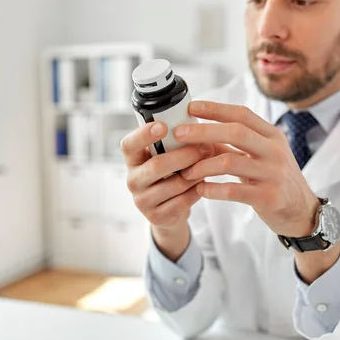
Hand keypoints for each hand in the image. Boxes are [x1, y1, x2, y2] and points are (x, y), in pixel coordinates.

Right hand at [121, 121, 213, 260]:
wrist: (168, 211)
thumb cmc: (170, 174)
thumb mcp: (165, 156)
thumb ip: (172, 142)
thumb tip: (195, 122)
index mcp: (133, 159)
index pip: (129, 145)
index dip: (143, 135)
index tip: (162, 126)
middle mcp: (133, 180)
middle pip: (157, 166)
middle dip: (184, 156)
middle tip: (206, 147)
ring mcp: (142, 200)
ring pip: (174, 185)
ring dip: (195, 174)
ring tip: (210, 165)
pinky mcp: (156, 217)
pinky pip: (182, 202)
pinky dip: (196, 191)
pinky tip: (203, 184)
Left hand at [174, 101, 319, 237]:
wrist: (301, 211)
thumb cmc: (273, 180)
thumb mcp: (258, 157)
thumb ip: (232, 146)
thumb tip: (197, 133)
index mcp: (272, 135)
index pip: (241, 114)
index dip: (215, 109)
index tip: (191, 107)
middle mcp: (275, 151)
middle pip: (235, 132)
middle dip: (203, 131)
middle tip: (178, 134)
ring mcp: (273, 173)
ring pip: (231, 162)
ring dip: (203, 166)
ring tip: (186, 172)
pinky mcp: (269, 197)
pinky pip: (234, 190)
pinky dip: (213, 189)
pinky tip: (200, 190)